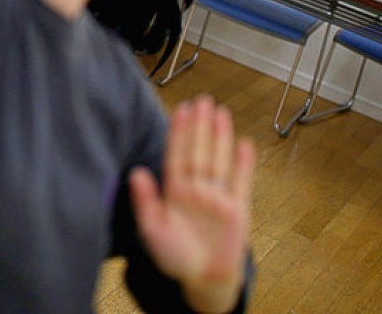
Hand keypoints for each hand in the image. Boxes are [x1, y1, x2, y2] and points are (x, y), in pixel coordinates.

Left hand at [129, 95, 254, 313]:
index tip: (181, 109)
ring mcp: (217, 197)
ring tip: (221, 112)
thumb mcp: (152, 228)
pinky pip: (241, 182)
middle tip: (202, 100)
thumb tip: (136, 173)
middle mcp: (196, 189)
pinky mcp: (237, 209)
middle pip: (199, 150)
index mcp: (174, 191)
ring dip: (220, 136)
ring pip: (219, 159)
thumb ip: (145, 200)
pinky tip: (244, 144)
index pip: (177, 155)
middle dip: (200, 126)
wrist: (203, 280)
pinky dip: (244, 164)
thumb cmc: (174, 256)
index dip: (179, 132)